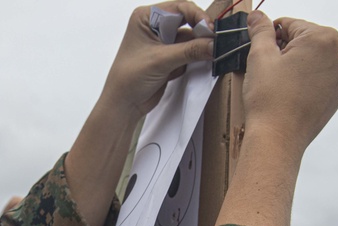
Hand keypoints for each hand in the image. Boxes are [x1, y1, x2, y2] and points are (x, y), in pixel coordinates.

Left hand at [99, 2, 218, 120]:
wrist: (124, 105)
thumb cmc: (129, 79)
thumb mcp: (161, 61)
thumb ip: (190, 51)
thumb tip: (214, 44)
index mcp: (146, 18)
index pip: (179, 8)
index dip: (197, 16)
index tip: (210, 30)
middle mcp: (155, 27)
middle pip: (187, 22)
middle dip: (198, 35)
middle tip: (212, 44)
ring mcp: (163, 43)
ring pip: (190, 40)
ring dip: (195, 51)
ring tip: (196, 61)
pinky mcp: (169, 58)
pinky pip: (189, 54)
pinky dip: (190, 61)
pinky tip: (179, 71)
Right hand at [243, 11, 337, 154]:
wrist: (278, 139)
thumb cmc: (271, 101)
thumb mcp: (259, 57)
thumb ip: (261, 31)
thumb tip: (258, 18)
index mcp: (323, 39)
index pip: (292, 24)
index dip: (272, 35)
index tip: (261, 47)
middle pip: (306, 42)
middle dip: (287, 50)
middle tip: (269, 69)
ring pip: (314, 60)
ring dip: (298, 65)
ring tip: (279, 84)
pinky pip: (321, 79)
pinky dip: (307, 81)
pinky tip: (291, 93)